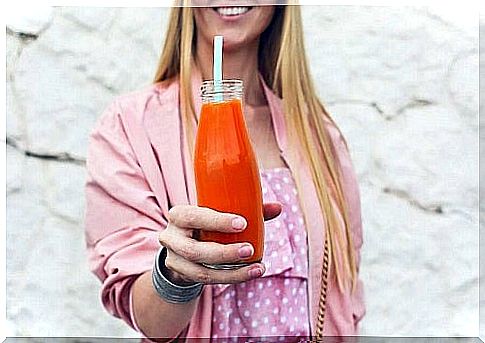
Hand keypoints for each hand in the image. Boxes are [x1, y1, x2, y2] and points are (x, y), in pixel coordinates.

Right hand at [158, 203, 281, 284]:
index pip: (193, 216)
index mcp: (179, 215)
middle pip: (194, 250)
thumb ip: (247, 209)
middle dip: (224, 252)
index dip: (216, 221)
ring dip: (231, 272)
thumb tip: (277, 207)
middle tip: (250, 250)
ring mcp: (174, 259)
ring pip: (200, 271)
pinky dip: (231, 278)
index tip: (242, 223)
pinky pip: (207, 281)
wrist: (182, 244)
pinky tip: (250, 273)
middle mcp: (171, 237)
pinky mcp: (182, 275)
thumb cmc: (207, 222)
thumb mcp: (219, 213)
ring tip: (257, 267)